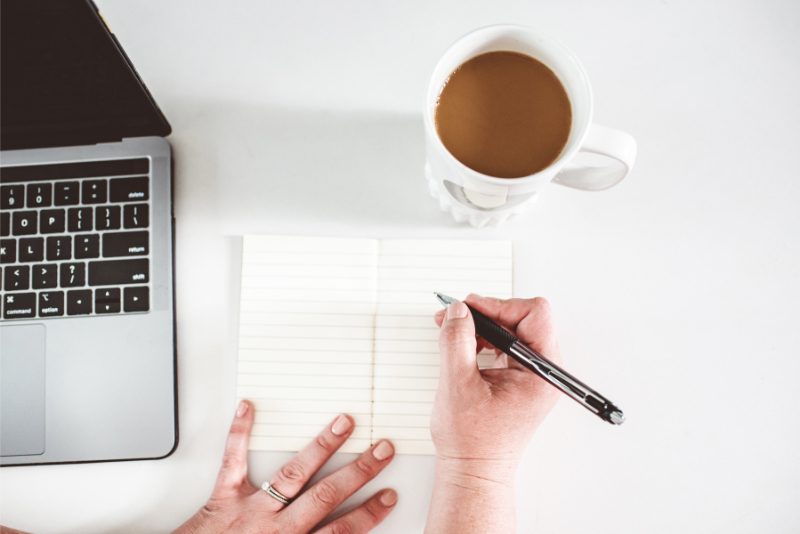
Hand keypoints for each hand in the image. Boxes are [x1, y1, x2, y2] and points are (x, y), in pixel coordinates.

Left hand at [175, 401, 396, 533]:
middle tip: (381, 451)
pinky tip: (248, 408)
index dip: (367, 513)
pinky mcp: (222, 498)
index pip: (339, 530)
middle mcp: (274, 527)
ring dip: (320, 448)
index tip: (388, 497)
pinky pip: (232, 461)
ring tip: (342, 425)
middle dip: (357, 472)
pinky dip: (239, 433)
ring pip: (293, 474)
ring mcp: (249, 508)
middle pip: (325, 495)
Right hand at [431, 294, 561, 481]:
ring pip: (510, 329)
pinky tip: (461, 348)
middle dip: (485, 314)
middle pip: (521, 318)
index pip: (533, 315)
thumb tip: (459, 310)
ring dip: (480, 326)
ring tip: (452, 334)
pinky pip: (503, 344)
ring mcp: (531, 375)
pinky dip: (481, 340)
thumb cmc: (471, 441)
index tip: (469, 309)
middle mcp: (542, 371)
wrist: (472, 471)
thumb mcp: (457, 385)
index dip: (498, 306)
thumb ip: (457, 341)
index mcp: (541, 373)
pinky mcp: (517, 378)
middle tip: (453, 318)